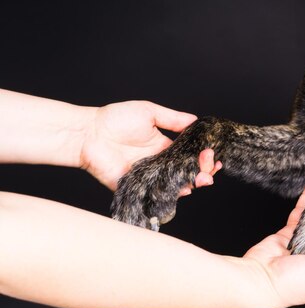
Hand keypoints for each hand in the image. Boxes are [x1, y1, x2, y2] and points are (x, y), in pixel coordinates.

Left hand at [80, 100, 220, 190]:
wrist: (88, 133)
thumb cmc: (115, 119)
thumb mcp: (149, 112)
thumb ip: (173, 118)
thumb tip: (196, 119)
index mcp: (165, 147)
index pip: (191, 156)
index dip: (204, 157)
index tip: (213, 154)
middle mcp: (161, 164)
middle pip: (188, 173)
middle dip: (204, 172)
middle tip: (210, 166)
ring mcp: (151, 177)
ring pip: (177, 186)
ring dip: (193, 183)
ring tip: (203, 178)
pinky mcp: (139, 188)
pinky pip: (158, 194)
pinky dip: (173, 194)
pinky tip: (184, 187)